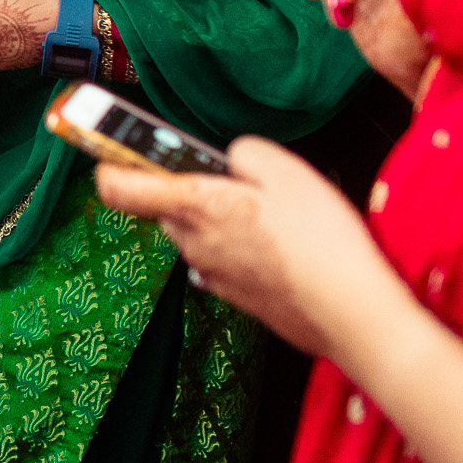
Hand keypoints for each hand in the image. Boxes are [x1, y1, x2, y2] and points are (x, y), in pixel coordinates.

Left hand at [95, 137, 393, 360]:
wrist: (353, 314)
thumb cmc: (320, 240)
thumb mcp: (283, 167)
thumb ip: (243, 153)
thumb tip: (230, 161)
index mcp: (194, 206)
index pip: (118, 188)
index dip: (109, 163)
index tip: (112, 147)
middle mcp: (193, 244)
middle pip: (167, 207)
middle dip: (192, 189)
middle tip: (237, 180)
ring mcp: (213, 275)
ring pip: (198, 234)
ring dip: (220, 220)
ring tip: (273, 216)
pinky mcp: (237, 298)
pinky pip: (224, 261)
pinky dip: (242, 250)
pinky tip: (281, 248)